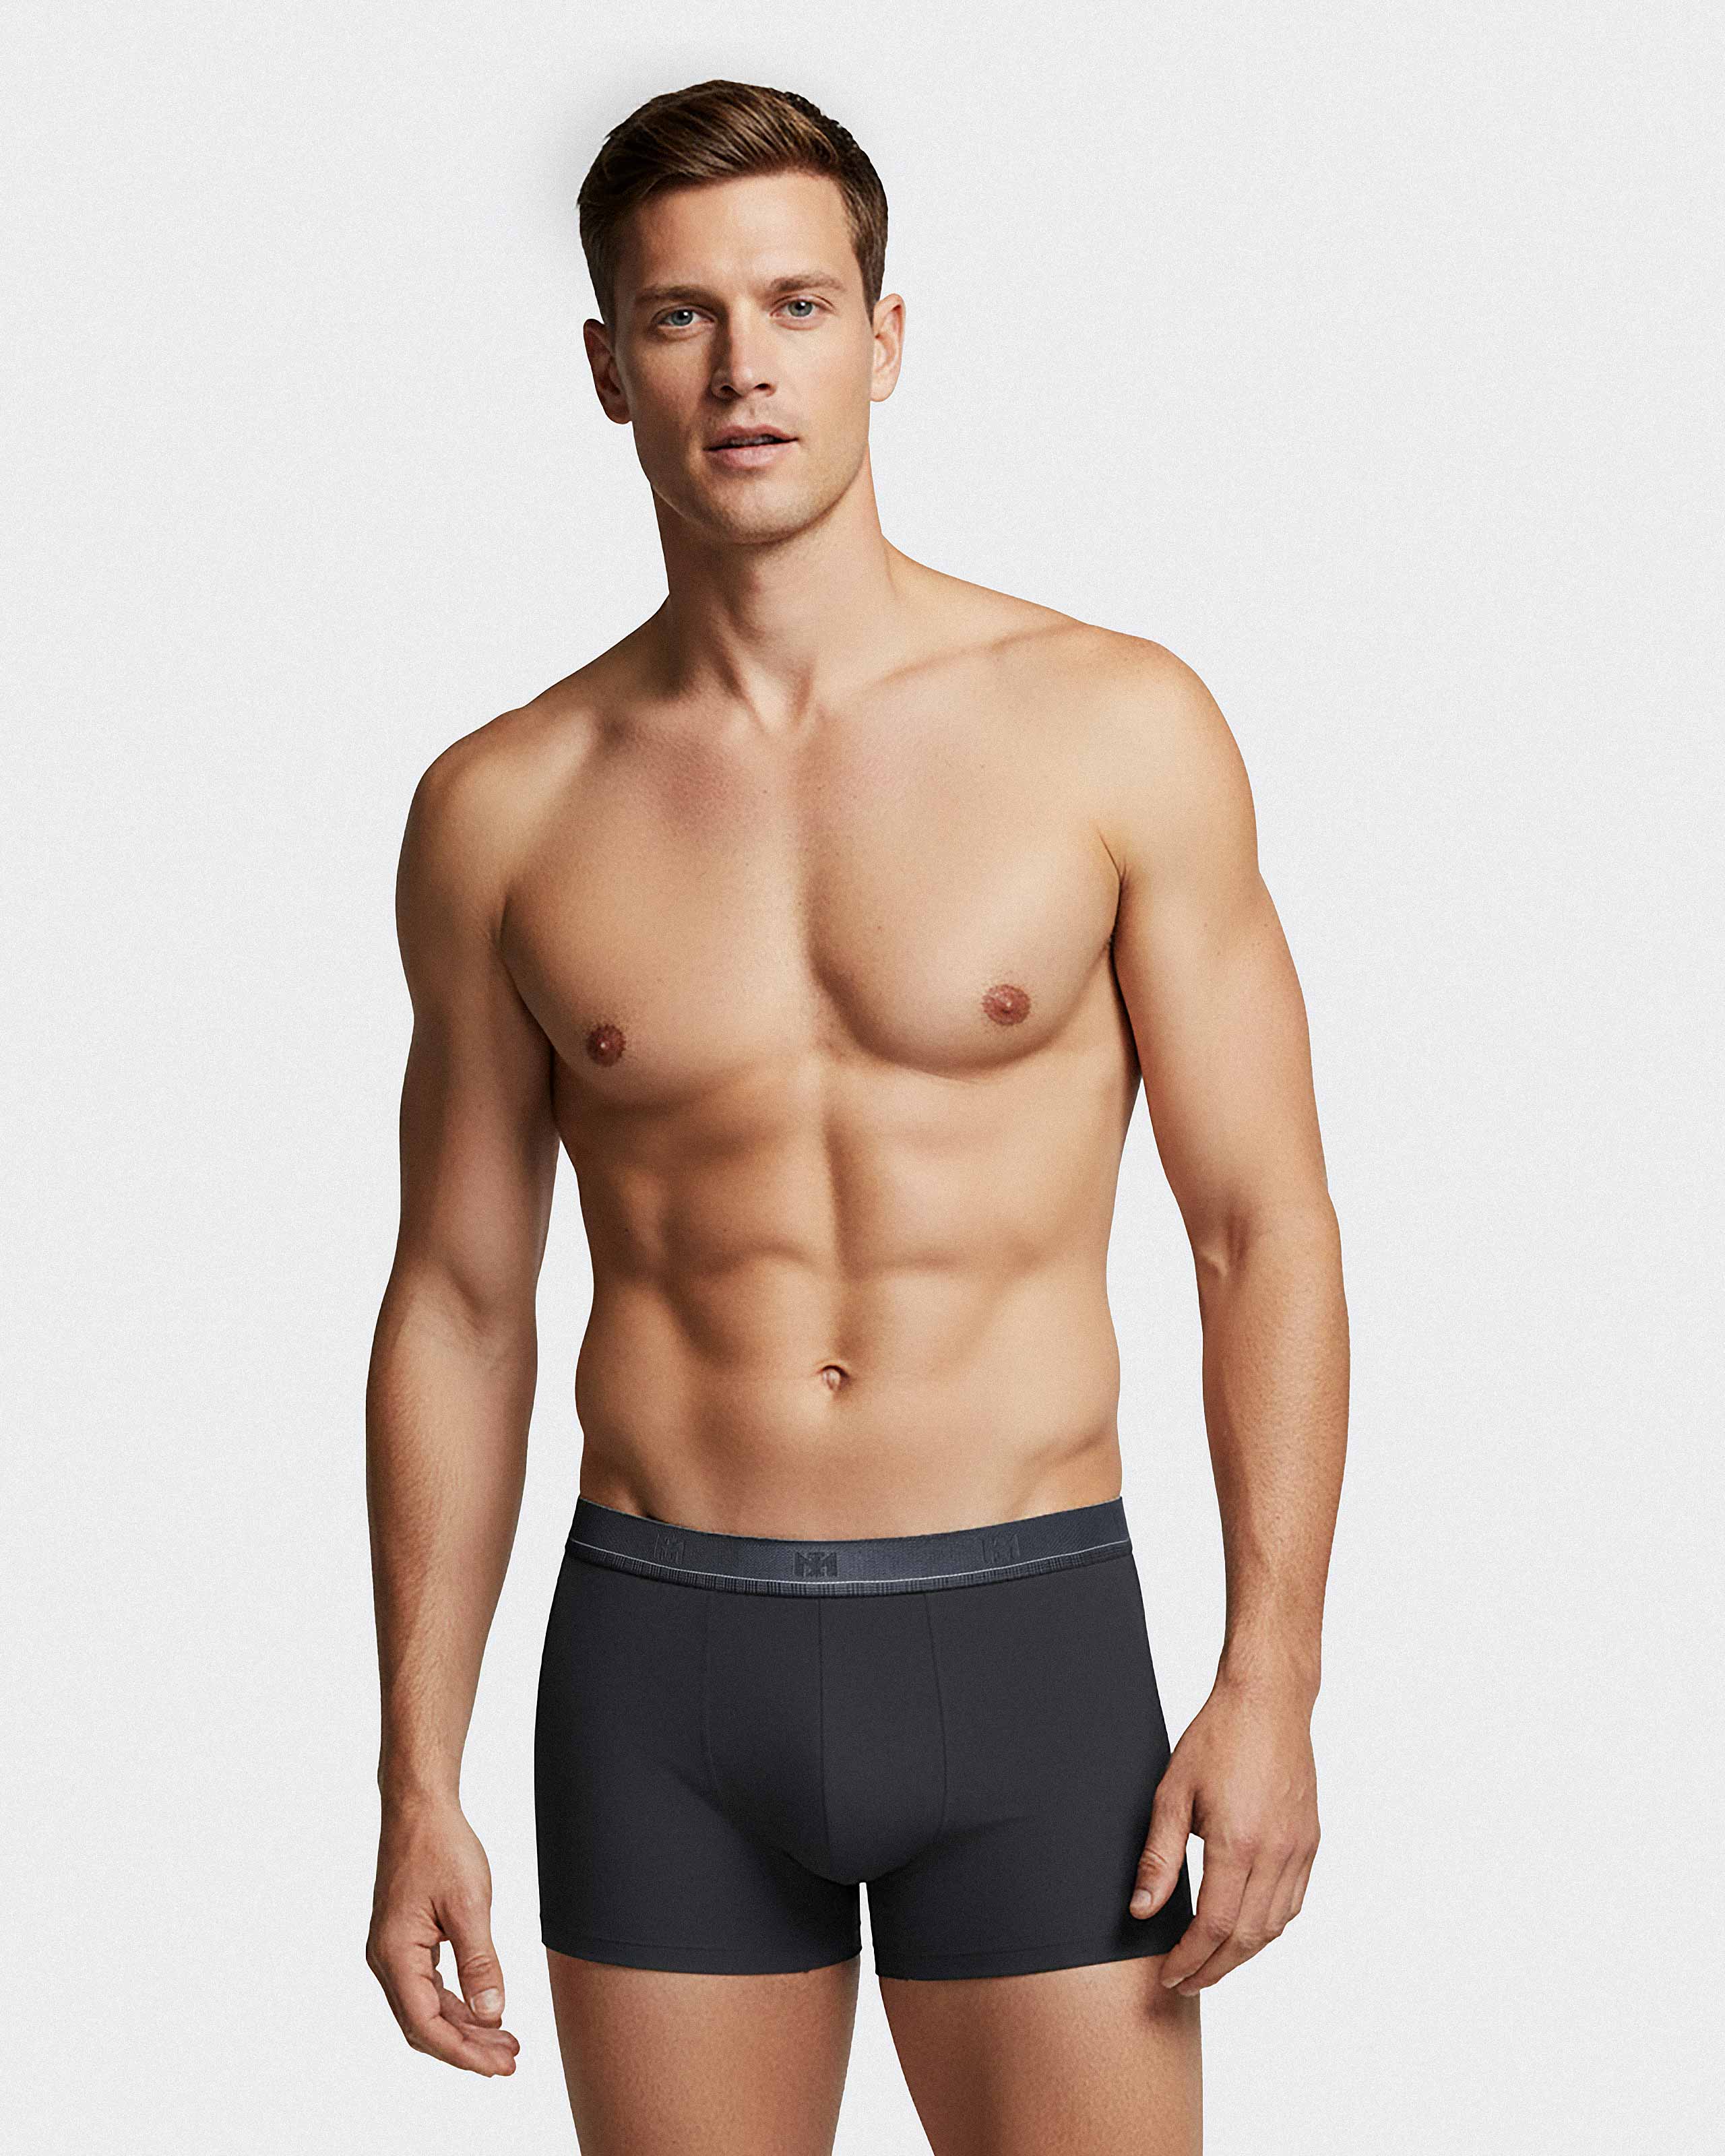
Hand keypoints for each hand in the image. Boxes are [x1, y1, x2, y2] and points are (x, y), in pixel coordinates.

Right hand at [366, 1795, 519, 2074]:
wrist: (419, 1807)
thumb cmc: (441, 1847)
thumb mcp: (469, 1905)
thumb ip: (480, 1963)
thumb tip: (491, 2015)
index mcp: (395, 1955)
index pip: (426, 2025)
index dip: (463, 2052)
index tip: (498, 2066)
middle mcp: (386, 1960)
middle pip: (424, 2024)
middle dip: (467, 2047)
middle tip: (509, 2061)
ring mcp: (392, 1951)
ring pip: (426, 2008)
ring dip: (463, 2028)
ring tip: (505, 2041)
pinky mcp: (404, 1941)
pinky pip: (427, 1986)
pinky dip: (455, 2003)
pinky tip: (483, 2010)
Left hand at [1127, 1672, 1319, 1994]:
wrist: (1268, 1702)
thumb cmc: (1217, 1738)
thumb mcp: (1173, 1792)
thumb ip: (1159, 1855)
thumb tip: (1142, 1909)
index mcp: (1238, 1844)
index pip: (1212, 1926)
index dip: (1188, 1959)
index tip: (1168, 1975)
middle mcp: (1276, 1854)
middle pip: (1246, 1938)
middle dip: (1213, 1969)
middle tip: (1185, 1982)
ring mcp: (1299, 1849)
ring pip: (1274, 1926)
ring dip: (1242, 1954)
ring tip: (1211, 1963)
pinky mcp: (1310, 1841)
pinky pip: (1293, 1902)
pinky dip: (1268, 1927)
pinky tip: (1246, 1928)